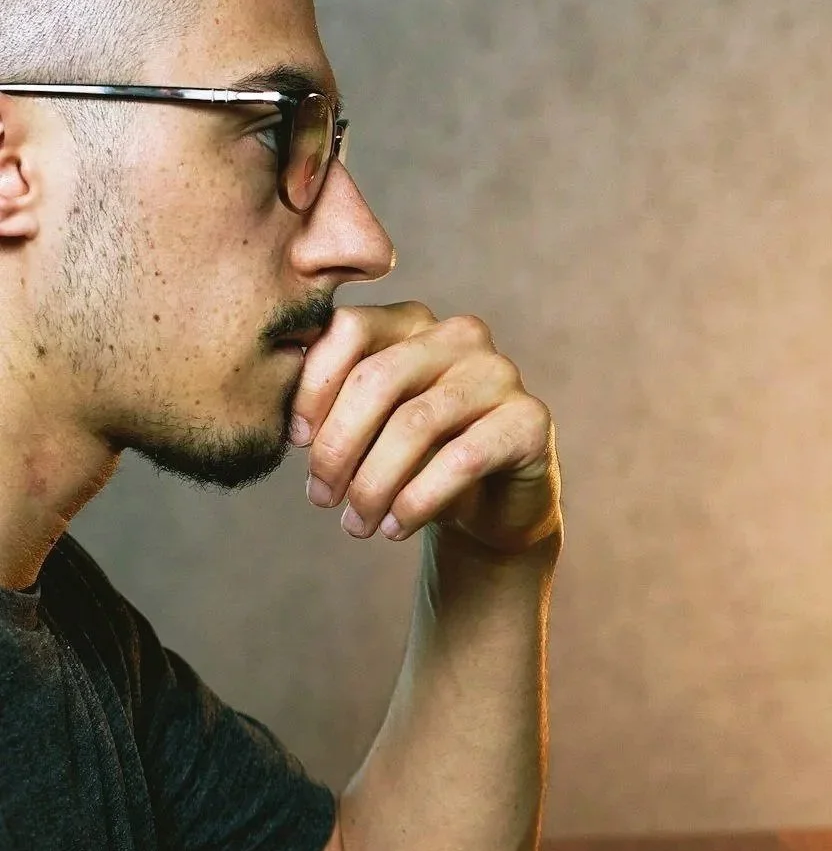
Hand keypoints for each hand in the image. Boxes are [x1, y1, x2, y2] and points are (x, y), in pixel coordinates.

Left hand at [291, 303, 559, 553]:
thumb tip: (282, 420)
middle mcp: (459, 336)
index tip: (293, 443)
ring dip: (373, 484)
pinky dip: (417, 501)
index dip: (312, 388)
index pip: (348, 329)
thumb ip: (332, 406)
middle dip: (338, 446)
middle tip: (320, 499)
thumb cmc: (417, 462)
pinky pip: (462, 459)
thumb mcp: (369, 430)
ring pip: (415, 424)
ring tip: (355, 525)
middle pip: (378, 378)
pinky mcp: (530, 421)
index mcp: (412, 322)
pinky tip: (395, 528)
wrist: (490, 508)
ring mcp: (499, 374)